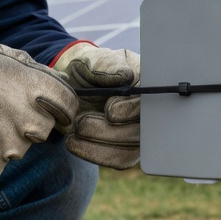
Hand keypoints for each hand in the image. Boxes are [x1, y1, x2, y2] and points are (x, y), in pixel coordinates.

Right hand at [0, 33, 76, 178]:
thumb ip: (28, 66)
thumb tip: (54, 79)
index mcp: (29, 86)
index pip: (67, 106)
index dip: (60, 108)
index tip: (50, 110)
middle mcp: (23, 117)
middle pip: (43, 130)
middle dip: (26, 122)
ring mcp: (6, 145)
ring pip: (18, 148)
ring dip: (3, 139)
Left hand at [52, 42, 140, 168]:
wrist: (70, 86)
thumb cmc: (86, 69)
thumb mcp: (92, 60)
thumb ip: (107, 66)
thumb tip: (125, 76)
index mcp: (147, 84)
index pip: (150, 101)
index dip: (132, 109)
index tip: (110, 111)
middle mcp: (147, 111)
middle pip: (141, 132)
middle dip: (109, 131)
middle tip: (82, 123)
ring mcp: (138, 132)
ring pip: (129, 150)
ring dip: (99, 144)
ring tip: (75, 129)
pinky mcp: (124, 148)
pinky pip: (118, 160)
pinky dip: (93, 153)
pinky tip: (73, 143)